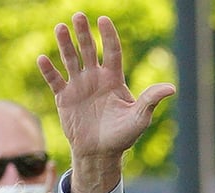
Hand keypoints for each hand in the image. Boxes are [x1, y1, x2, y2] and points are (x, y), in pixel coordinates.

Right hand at [36, 13, 174, 192]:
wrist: (100, 153)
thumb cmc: (123, 136)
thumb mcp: (139, 118)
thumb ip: (150, 100)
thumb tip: (171, 88)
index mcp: (114, 79)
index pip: (112, 52)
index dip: (109, 36)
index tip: (104, 20)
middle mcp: (95, 78)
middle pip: (89, 49)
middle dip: (84, 33)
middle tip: (78, 16)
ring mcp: (78, 86)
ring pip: (70, 59)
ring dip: (65, 44)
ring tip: (60, 28)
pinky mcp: (64, 97)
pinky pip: (55, 80)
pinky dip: (48, 70)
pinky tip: (43, 59)